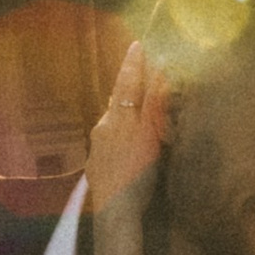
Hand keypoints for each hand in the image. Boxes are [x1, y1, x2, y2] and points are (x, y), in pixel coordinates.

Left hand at [83, 39, 170, 218]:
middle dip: (127, 88)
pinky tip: (124, 146)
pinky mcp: (95, 166)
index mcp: (119, 118)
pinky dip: (117, 136)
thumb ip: (154, 104)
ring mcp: (97, 148)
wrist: (116, 211)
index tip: (137, 44)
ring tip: (133, 111)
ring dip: (122, 113)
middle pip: (117, 101)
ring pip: (111, 122)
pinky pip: (107, 142)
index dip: (134, 64)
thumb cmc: (138, 174)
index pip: (128, 84)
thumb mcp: (151, 136)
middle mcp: (104, 128)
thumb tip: (159, 73)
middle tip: (136, 73)